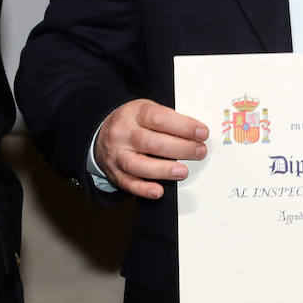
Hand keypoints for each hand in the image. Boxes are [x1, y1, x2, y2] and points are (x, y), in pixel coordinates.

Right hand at [94, 98, 208, 198]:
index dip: (183, 126)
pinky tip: (158, 191)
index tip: (202, 133)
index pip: (160, 118)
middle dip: (179, 148)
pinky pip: (128, 183)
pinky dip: (143, 189)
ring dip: (163, 170)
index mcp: (134, 113)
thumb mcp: (146, 110)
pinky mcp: (115, 173)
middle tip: (199, 152)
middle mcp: (124, 133)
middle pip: (151, 142)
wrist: (100, 133)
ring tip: (182, 171)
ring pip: (138, 165)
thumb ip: (168, 120)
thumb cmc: (132, 122)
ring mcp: (117, 154)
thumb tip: (196, 133)